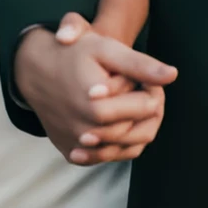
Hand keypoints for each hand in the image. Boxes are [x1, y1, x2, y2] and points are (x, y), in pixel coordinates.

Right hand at [55, 13, 167, 163]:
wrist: (34, 69)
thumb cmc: (74, 54)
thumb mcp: (105, 49)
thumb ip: (139, 64)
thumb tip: (172, 75)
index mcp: (98, 106)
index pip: (147, 106)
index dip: (154, 89)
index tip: (149, 79)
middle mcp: (86, 131)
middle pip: (139, 130)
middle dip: (147, 111)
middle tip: (144, 92)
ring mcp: (77, 145)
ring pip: (124, 149)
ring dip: (136, 130)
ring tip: (133, 108)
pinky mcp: (70, 152)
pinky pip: (104, 157)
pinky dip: (117, 146)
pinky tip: (119, 127)